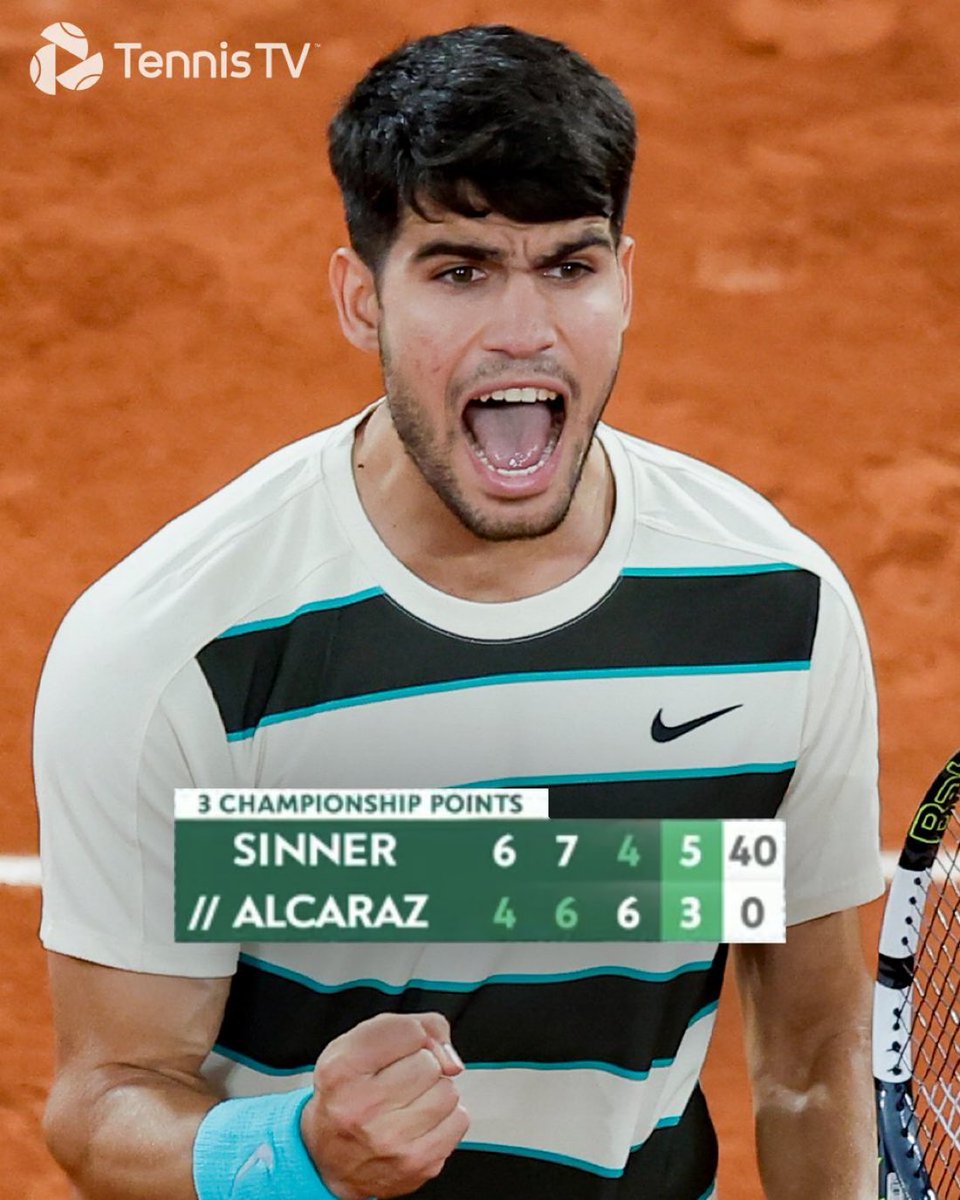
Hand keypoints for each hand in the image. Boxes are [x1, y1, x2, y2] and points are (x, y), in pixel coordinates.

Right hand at [299, 1011, 469, 1198]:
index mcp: (343, 1070)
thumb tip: (449, 1056)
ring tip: (408, 1102)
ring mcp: (390, 1141)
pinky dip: (446, 1118)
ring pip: (448, 1091)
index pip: (409, 1031)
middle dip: (421, 1066)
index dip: (409, 1035)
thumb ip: (409, 1026)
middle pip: (430, 1063)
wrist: (328, 1159)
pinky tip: (419, 1122)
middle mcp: (362, 1108)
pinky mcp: (417, 1164)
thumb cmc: (346, 1094)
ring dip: (434, 1092)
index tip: (395, 1049)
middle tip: (398, 1081)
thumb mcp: (358, 1044)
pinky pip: (459, 1120)